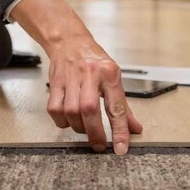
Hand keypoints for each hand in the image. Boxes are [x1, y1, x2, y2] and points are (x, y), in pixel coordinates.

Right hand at [46, 35, 142, 154]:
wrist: (69, 41)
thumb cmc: (94, 60)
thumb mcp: (114, 78)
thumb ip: (123, 106)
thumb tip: (134, 129)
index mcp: (109, 74)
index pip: (116, 107)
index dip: (120, 130)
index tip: (120, 148)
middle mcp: (90, 75)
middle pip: (90, 110)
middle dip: (95, 133)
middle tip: (99, 145)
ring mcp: (71, 79)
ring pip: (71, 112)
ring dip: (78, 127)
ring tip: (84, 128)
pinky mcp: (55, 83)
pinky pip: (55, 109)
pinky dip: (62, 121)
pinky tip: (68, 120)